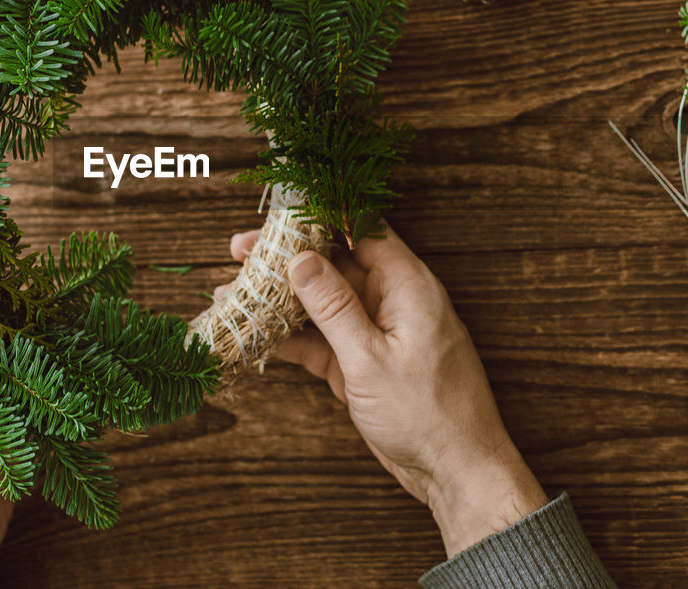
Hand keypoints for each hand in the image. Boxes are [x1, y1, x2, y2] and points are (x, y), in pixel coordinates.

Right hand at [225, 224, 546, 555]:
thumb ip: (334, 307)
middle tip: (238, 252)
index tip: (274, 214)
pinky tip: (253, 334)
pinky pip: (322, 340)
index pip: (360, 229)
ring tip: (231, 292)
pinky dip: (290, 337)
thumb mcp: (370, 358)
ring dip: (279, 300)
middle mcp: (392, 302)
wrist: (456, 473)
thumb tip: (301, 259)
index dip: (317, 217)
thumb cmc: (429, 415)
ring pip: (322, 303)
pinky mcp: (364, 364)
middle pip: (333, 263)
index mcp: (407, 285)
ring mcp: (377, 334)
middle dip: (285, 258)